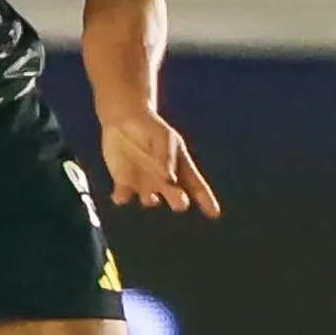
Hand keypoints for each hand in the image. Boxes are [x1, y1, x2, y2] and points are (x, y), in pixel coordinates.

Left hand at [100, 110, 221, 217]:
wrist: (124, 121)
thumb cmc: (151, 129)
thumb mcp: (164, 137)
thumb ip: (167, 157)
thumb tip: (168, 178)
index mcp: (180, 168)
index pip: (197, 186)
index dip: (206, 200)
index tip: (214, 213)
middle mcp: (164, 181)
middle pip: (176, 198)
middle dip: (178, 201)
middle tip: (180, 200)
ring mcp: (144, 183)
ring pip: (150, 200)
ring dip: (150, 198)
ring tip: (150, 195)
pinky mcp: (124, 183)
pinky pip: (123, 197)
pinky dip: (122, 197)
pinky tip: (121, 196)